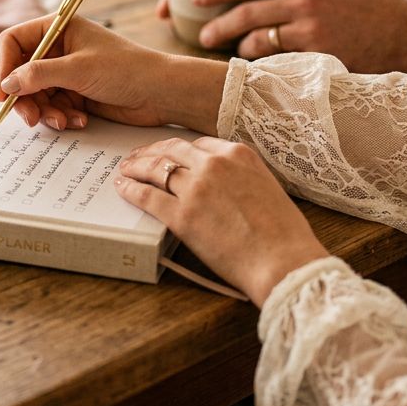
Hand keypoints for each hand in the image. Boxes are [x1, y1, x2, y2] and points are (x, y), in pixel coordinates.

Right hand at [0, 15, 227, 131]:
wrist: (162, 93)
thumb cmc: (125, 69)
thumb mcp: (78, 69)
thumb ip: (38, 75)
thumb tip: (7, 83)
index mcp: (58, 28)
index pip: (14, 41)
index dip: (5, 66)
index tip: (4, 93)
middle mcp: (59, 48)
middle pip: (22, 73)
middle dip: (26, 98)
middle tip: (30, 119)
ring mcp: (67, 72)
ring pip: (36, 95)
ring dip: (46, 112)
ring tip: (64, 121)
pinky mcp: (76, 93)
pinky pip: (54, 107)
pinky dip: (62, 116)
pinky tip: (79, 120)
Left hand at [116, 136, 327, 306]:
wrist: (284, 262)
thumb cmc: (283, 234)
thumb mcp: (266, 187)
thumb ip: (241, 176)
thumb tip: (223, 182)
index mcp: (238, 154)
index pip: (197, 144)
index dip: (176, 148)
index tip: (167, 151)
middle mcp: (214, 164)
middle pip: (172, 150)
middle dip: (150, 152)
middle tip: (137, 157)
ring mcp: (196, 188)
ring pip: (155, 168)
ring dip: (136, 167)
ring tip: (125, 169)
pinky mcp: (181, 214)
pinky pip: (148, 196)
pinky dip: (131, 189)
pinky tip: (123, 187)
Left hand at [192, 0, 406, 72]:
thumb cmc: (369, 4)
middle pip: (246, 8)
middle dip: (217, 21)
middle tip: (200, 32)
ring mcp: (311, 26)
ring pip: (257, 36)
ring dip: (235, 44)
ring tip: (222, 49)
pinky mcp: (319, 52)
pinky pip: (277, 57)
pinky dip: (260, 60)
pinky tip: (250, 63)